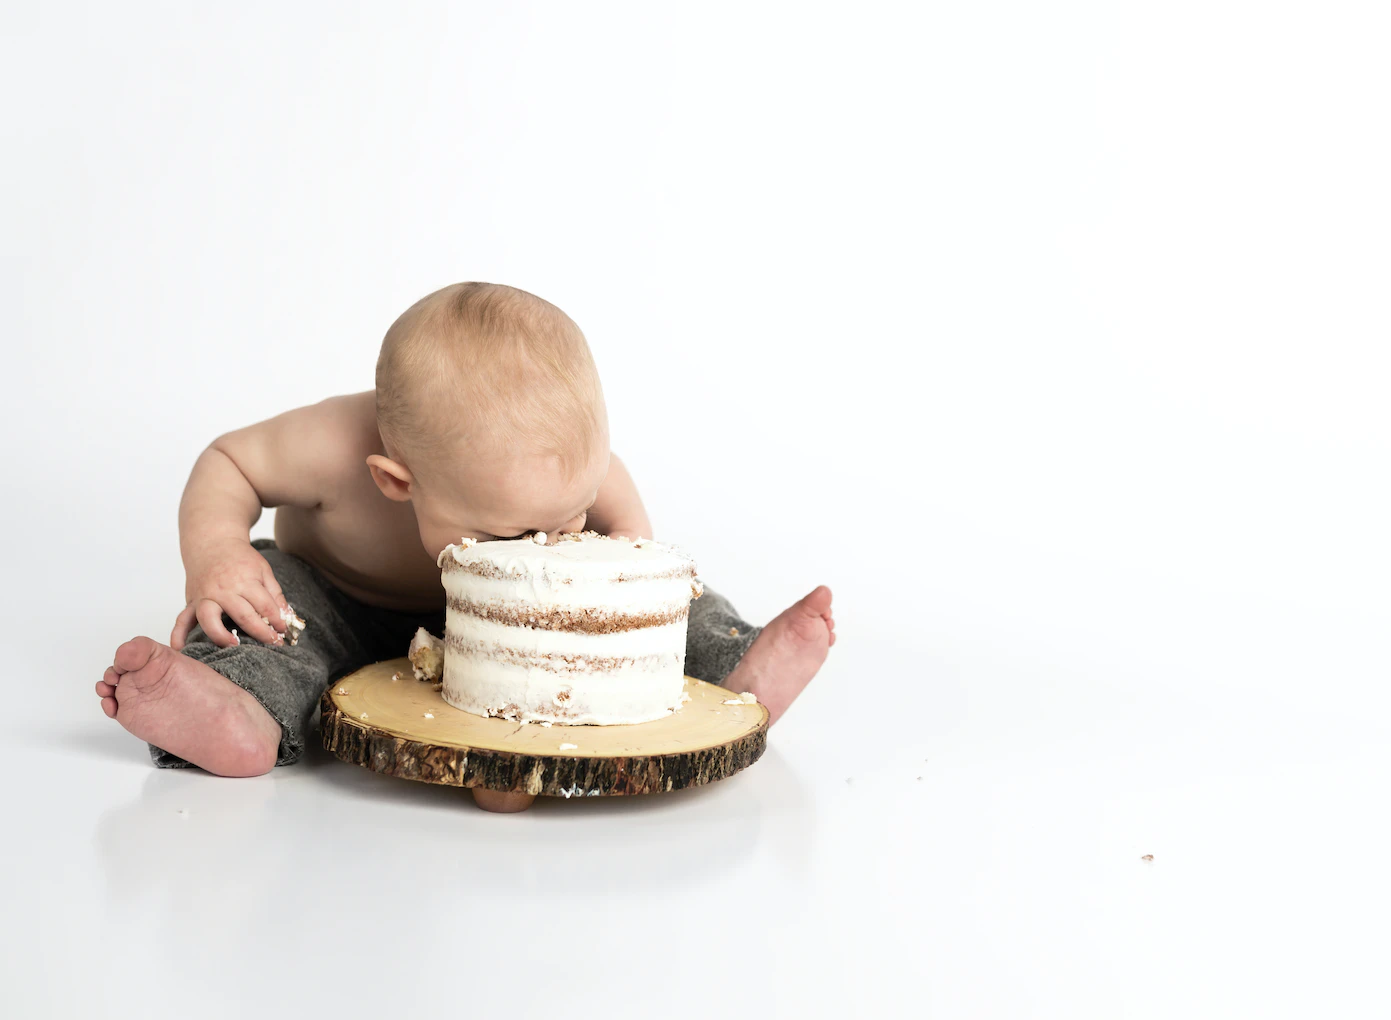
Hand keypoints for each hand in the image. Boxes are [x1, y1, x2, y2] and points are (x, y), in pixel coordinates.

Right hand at [171, 538, 290, 649]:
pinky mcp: (191, 602)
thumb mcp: (263, 570)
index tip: (283, 632)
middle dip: (260, 632)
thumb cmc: (239, 558)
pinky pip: (181, 619)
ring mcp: (205, 596)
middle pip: (242, 615)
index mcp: (244, 580)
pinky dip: (178, 635)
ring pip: (209, 619)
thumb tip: (286, 616)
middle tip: (273, 643)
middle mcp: (223, 589)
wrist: (212, 542)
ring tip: (234, 646)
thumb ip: (274, 593)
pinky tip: (180, 649)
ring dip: (220, 635)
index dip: (277, 620)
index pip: (265, 605)